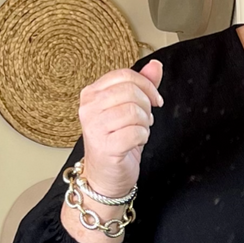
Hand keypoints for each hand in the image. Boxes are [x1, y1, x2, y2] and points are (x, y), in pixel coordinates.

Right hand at [78, 59, 162, 198]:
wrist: (105, 177)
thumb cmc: (116, 142)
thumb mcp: (129, 109)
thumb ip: (141, 86)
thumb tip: (155, 65)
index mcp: (91, 94)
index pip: (124, 75)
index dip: (147, 85)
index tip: (155, 99)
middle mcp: (88, 108)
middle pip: (130, 91)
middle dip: (146, 105)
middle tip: (145, 119)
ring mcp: (94, 127)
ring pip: (133, 111)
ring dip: (144, 123)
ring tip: (138, 131)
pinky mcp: (105, 146)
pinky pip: (136, 132)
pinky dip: (142, 137)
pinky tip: (135, 143)